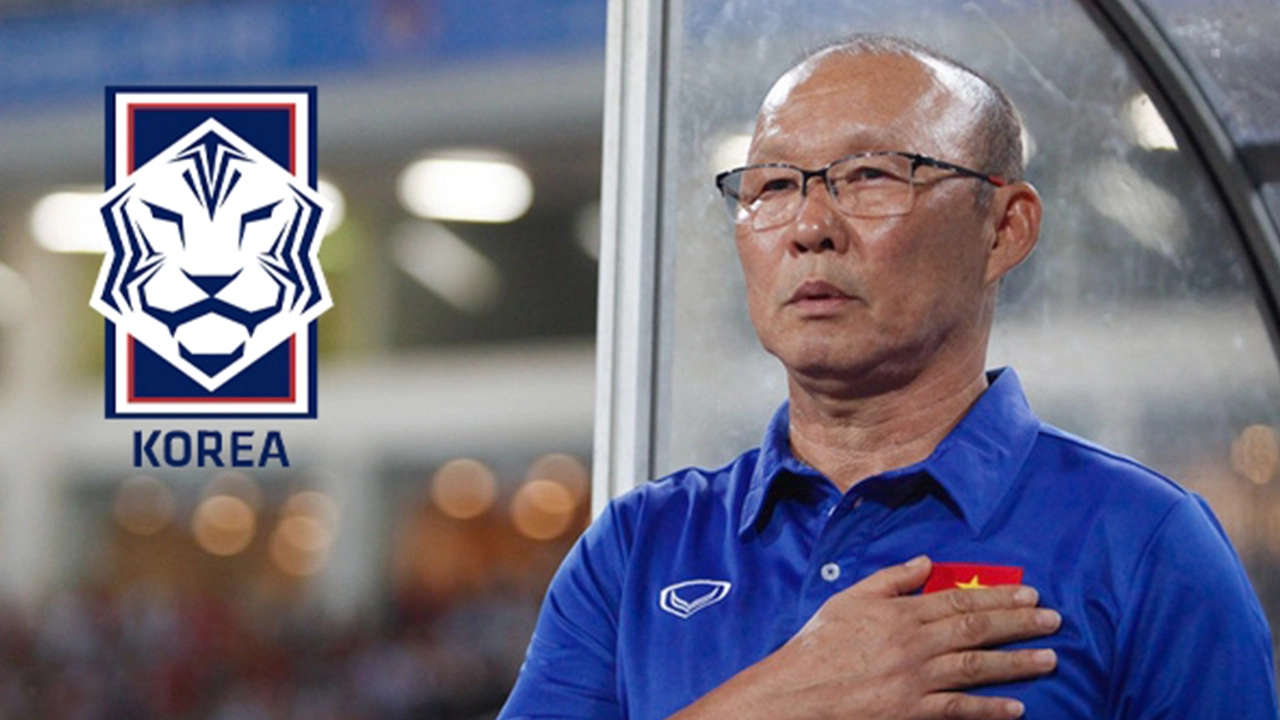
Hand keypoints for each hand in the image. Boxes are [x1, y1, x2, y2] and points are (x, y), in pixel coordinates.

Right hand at [671, 556, 1059, 719]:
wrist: (800, 690)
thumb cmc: (820, 644)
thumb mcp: (851, 598)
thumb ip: (891, 580)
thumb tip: (924, 562)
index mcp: (901, 613)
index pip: (959, 600)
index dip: (997, 597)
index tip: (1028, 595)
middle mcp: (915, 643)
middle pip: (976, 629)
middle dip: (1019, 624)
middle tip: (1053, 620)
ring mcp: (916, 679)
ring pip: (976, 666)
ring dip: (1016, 662)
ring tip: (1049, 658)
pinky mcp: (913, 710)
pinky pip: (958, 709)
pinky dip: (989, 708)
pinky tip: (1017, 708)